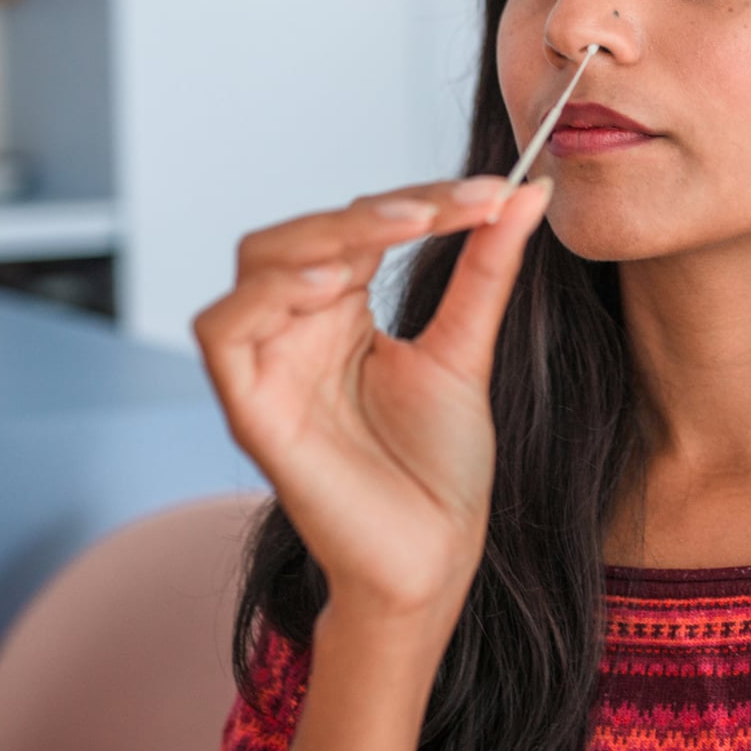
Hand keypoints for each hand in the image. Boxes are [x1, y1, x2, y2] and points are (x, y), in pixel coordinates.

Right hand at [192, 174, 553, 621]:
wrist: (436, 557)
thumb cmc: (441, 469)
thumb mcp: (466, 350)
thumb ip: (485, 269)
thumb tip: (527, 192)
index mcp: (339, 313)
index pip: (359, 226)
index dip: (420, 200)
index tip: (492, 193)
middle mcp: (294, 330)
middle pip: (302, 232)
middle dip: (375, 208)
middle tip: (453, 206)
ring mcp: (267, 368)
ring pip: (259, 264)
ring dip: (327, 234)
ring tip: (403, 229)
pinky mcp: (249, 409)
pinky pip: (223, 331)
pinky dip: (267, 296)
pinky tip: (333, 285)